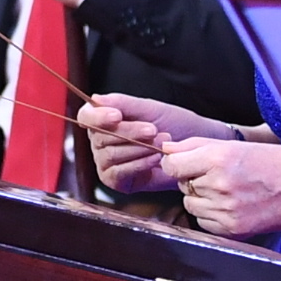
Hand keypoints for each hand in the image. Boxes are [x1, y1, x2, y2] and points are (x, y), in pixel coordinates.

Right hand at [77, 92, 245, 196]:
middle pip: (100, 137)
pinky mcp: (116, 181)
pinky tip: (156, 158)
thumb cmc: (173, 125)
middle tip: (153, 130)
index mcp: (103, 120)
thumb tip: (95, 99)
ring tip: (161, 143)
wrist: (194, 148)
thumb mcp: (150, 109)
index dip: (98, 117)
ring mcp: (106, 163)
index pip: (86, 117)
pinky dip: (138, 164)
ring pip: (110, 155)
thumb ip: (123, 103)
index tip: (117, 115)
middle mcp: (99, 142)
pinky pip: (119, 173)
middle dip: (129, 133)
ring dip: (138, 148)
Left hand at [154, 134, 280, 240]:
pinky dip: (211, 214)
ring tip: (228, 190)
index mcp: (219, 158)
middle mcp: (219, 184)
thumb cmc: (270, 163)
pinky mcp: (230, 229)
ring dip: (201, 198)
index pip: (172, 165)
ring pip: (190, 204)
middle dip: (193, 179)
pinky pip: (203, 221)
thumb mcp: (234, 145)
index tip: (185, 163)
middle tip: (220, 175)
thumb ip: (194, 145)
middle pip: (181, 184)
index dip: (176, 163)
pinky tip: (232, 205)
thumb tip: (165, 148)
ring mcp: (224, 209)